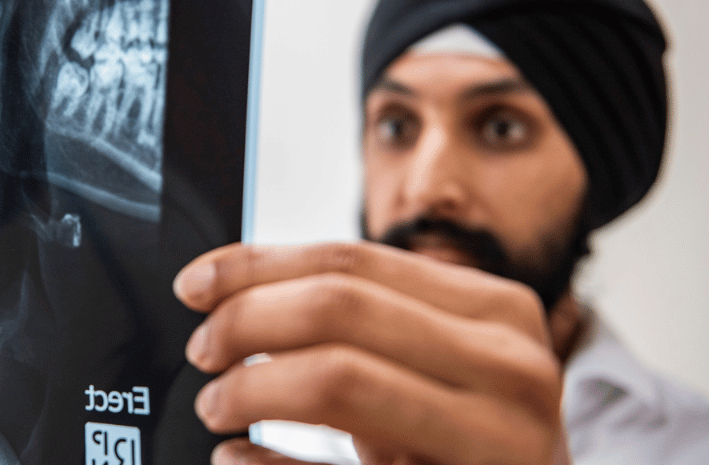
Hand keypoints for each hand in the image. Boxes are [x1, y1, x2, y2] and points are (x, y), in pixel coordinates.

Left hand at [173, 241, 567, 464]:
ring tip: (218, 403)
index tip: (196, 283)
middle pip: (338, 307)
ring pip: (338, 378)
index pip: (351, 262)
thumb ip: (367, 328)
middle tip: (204, 350)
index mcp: (496, 312)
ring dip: (252, 387)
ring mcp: (503, 440)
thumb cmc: (474, 449)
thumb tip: (236, 297)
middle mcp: (512, 366)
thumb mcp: (435, 370)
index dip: (256, 266)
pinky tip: (236, 458)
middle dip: (246, 321)